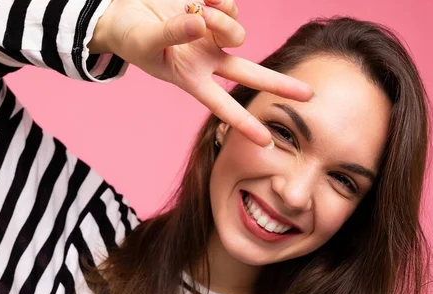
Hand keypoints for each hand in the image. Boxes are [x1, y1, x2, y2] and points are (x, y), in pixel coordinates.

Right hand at [94, 0, 312, 145]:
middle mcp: (207, 61)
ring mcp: (212, 37)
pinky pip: (230, 7)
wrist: (123, 12)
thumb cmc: (130, 37)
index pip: (221, 105)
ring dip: (221, 22)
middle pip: (249, 75)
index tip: (265, 141)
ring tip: (197, 12)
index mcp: (191, 78)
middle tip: (309, 95)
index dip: (243, 122)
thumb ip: (173, 34)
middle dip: (277, 84)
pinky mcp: (212, 11)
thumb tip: (202, 25)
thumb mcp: (147, 42)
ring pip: (237, 33)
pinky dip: (218, 1)